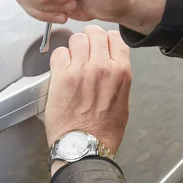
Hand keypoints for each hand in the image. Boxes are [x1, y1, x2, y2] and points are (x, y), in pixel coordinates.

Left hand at [46, 25, 131, 174]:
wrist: (85, 148)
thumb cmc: (103, 132)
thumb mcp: (123, 102)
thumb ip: (119, 79)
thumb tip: (112, 67)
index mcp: (121, 73)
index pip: (115, 38)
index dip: (105, 39)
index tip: (100, 45)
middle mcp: (103, 67)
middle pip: (94, 34)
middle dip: (88, 40)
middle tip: (83, 51)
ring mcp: (81, 70)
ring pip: (76, 39)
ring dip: (73, 48)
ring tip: (71, 62)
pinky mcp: (62, 77)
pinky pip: (59, 53)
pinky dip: (59, 59)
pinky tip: (61, 72)